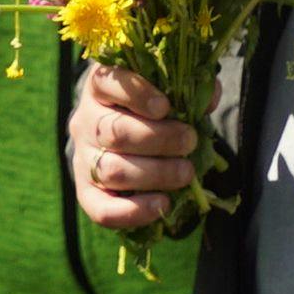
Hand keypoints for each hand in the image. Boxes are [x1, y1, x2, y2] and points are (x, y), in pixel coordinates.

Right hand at [69, 62, 200, 233]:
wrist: (122, 139)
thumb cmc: (149, 111)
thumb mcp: (164, 91)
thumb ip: (187, 89)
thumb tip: (210, 97)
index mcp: (99, 89)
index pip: (105, 82)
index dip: (135, 94)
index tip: (165, 106)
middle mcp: (85, 122)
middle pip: (114, 132)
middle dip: (159, 139)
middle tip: (189, 142)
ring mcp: (83, 159)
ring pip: (111, 170)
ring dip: (155, 174)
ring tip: (186, 173)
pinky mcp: (86, 192)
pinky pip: (101, 209)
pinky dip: (133, 212)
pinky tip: (162, 205)